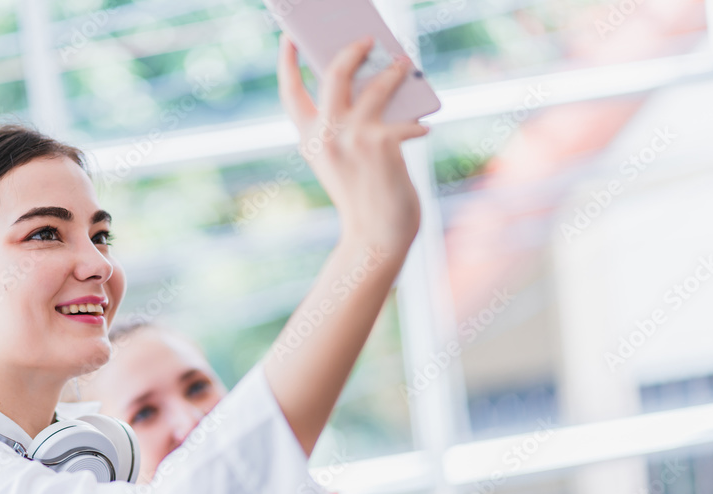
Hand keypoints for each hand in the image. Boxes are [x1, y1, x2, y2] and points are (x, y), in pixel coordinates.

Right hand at [277, 34, 427, 254]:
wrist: (376, 237)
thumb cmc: (362, 199)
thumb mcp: (342, 161)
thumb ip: (345, 128)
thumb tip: (371, 85)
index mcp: (309, 141)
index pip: (290, 93)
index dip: (287, 62)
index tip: (290, 38)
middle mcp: (326, 136)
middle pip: (333, 74)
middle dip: (351, 50)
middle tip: (366, 38)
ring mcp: (353, 137)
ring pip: (376, 86)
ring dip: (394, 72)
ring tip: (403, 64)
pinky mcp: (382, 142)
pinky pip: (405, 120)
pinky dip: (418, 123)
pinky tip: (425, 127)